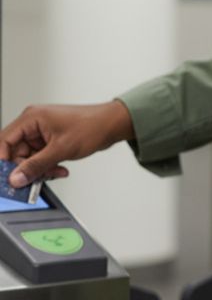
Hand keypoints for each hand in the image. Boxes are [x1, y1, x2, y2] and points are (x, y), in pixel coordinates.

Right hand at [0, 100, 134, 186]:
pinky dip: (48, 166)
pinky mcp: (50, 141)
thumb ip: (36, 165)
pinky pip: (40, 158)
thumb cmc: (91, 126)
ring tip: (55, 173)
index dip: (4, 161)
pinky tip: (60, 170)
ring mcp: (42, 133)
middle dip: (26, 168)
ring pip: (29, 158)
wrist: (112, 125)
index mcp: (31, 118)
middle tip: (35, 180)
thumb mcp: (60, 150)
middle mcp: (34, 124)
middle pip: (15, 152)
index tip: (7, 178)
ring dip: (40, 169)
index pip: (4, 141)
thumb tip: (16, 178)